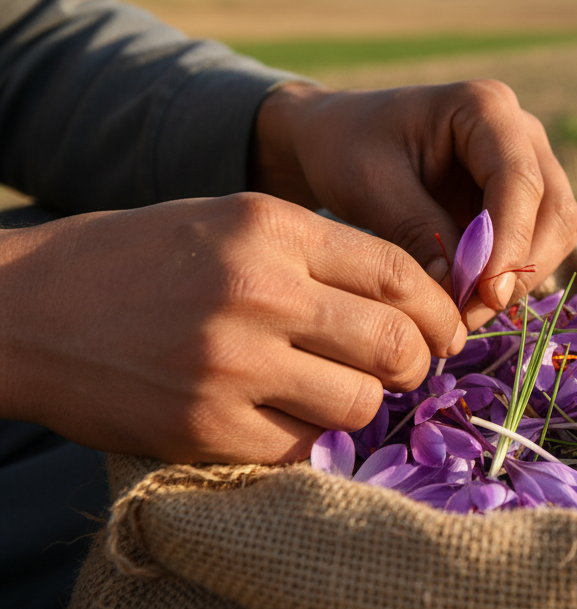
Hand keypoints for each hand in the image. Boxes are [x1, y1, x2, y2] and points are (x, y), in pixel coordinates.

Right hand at [0, 194, 463, 463]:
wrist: (30, 308)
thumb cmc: (143, 257)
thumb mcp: (233, 221)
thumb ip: (319, 252)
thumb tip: (410, 300)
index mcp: (272, 228)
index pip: (399, 272)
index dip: (437, 307)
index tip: (444, 328)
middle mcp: (259, 291)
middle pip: (393, 342)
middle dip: (417, 362)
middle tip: (408, 369)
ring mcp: (230, 363)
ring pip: (358, 402)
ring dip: (365, 403)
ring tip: (340, 391)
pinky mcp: (203, 425)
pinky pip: (300, 445)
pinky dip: (307, 436)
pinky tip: (287, 415)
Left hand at [249, 80, 576, 328]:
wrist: (338, 141)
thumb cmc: (348, 150)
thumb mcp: (371, 188)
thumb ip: (418, 232)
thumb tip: (460, 291)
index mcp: (485, 107)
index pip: (519, 179)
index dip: (509, 242)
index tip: (483, 295)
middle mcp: (521, 132)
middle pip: (553, 209)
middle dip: (519, 267)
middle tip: (469, 314)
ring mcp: (530, 165)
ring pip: (555, 232)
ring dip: (519, 279)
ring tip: (463, 312)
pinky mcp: (523, 200)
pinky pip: (538, 245)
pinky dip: (510, 278)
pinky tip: (468, 300)